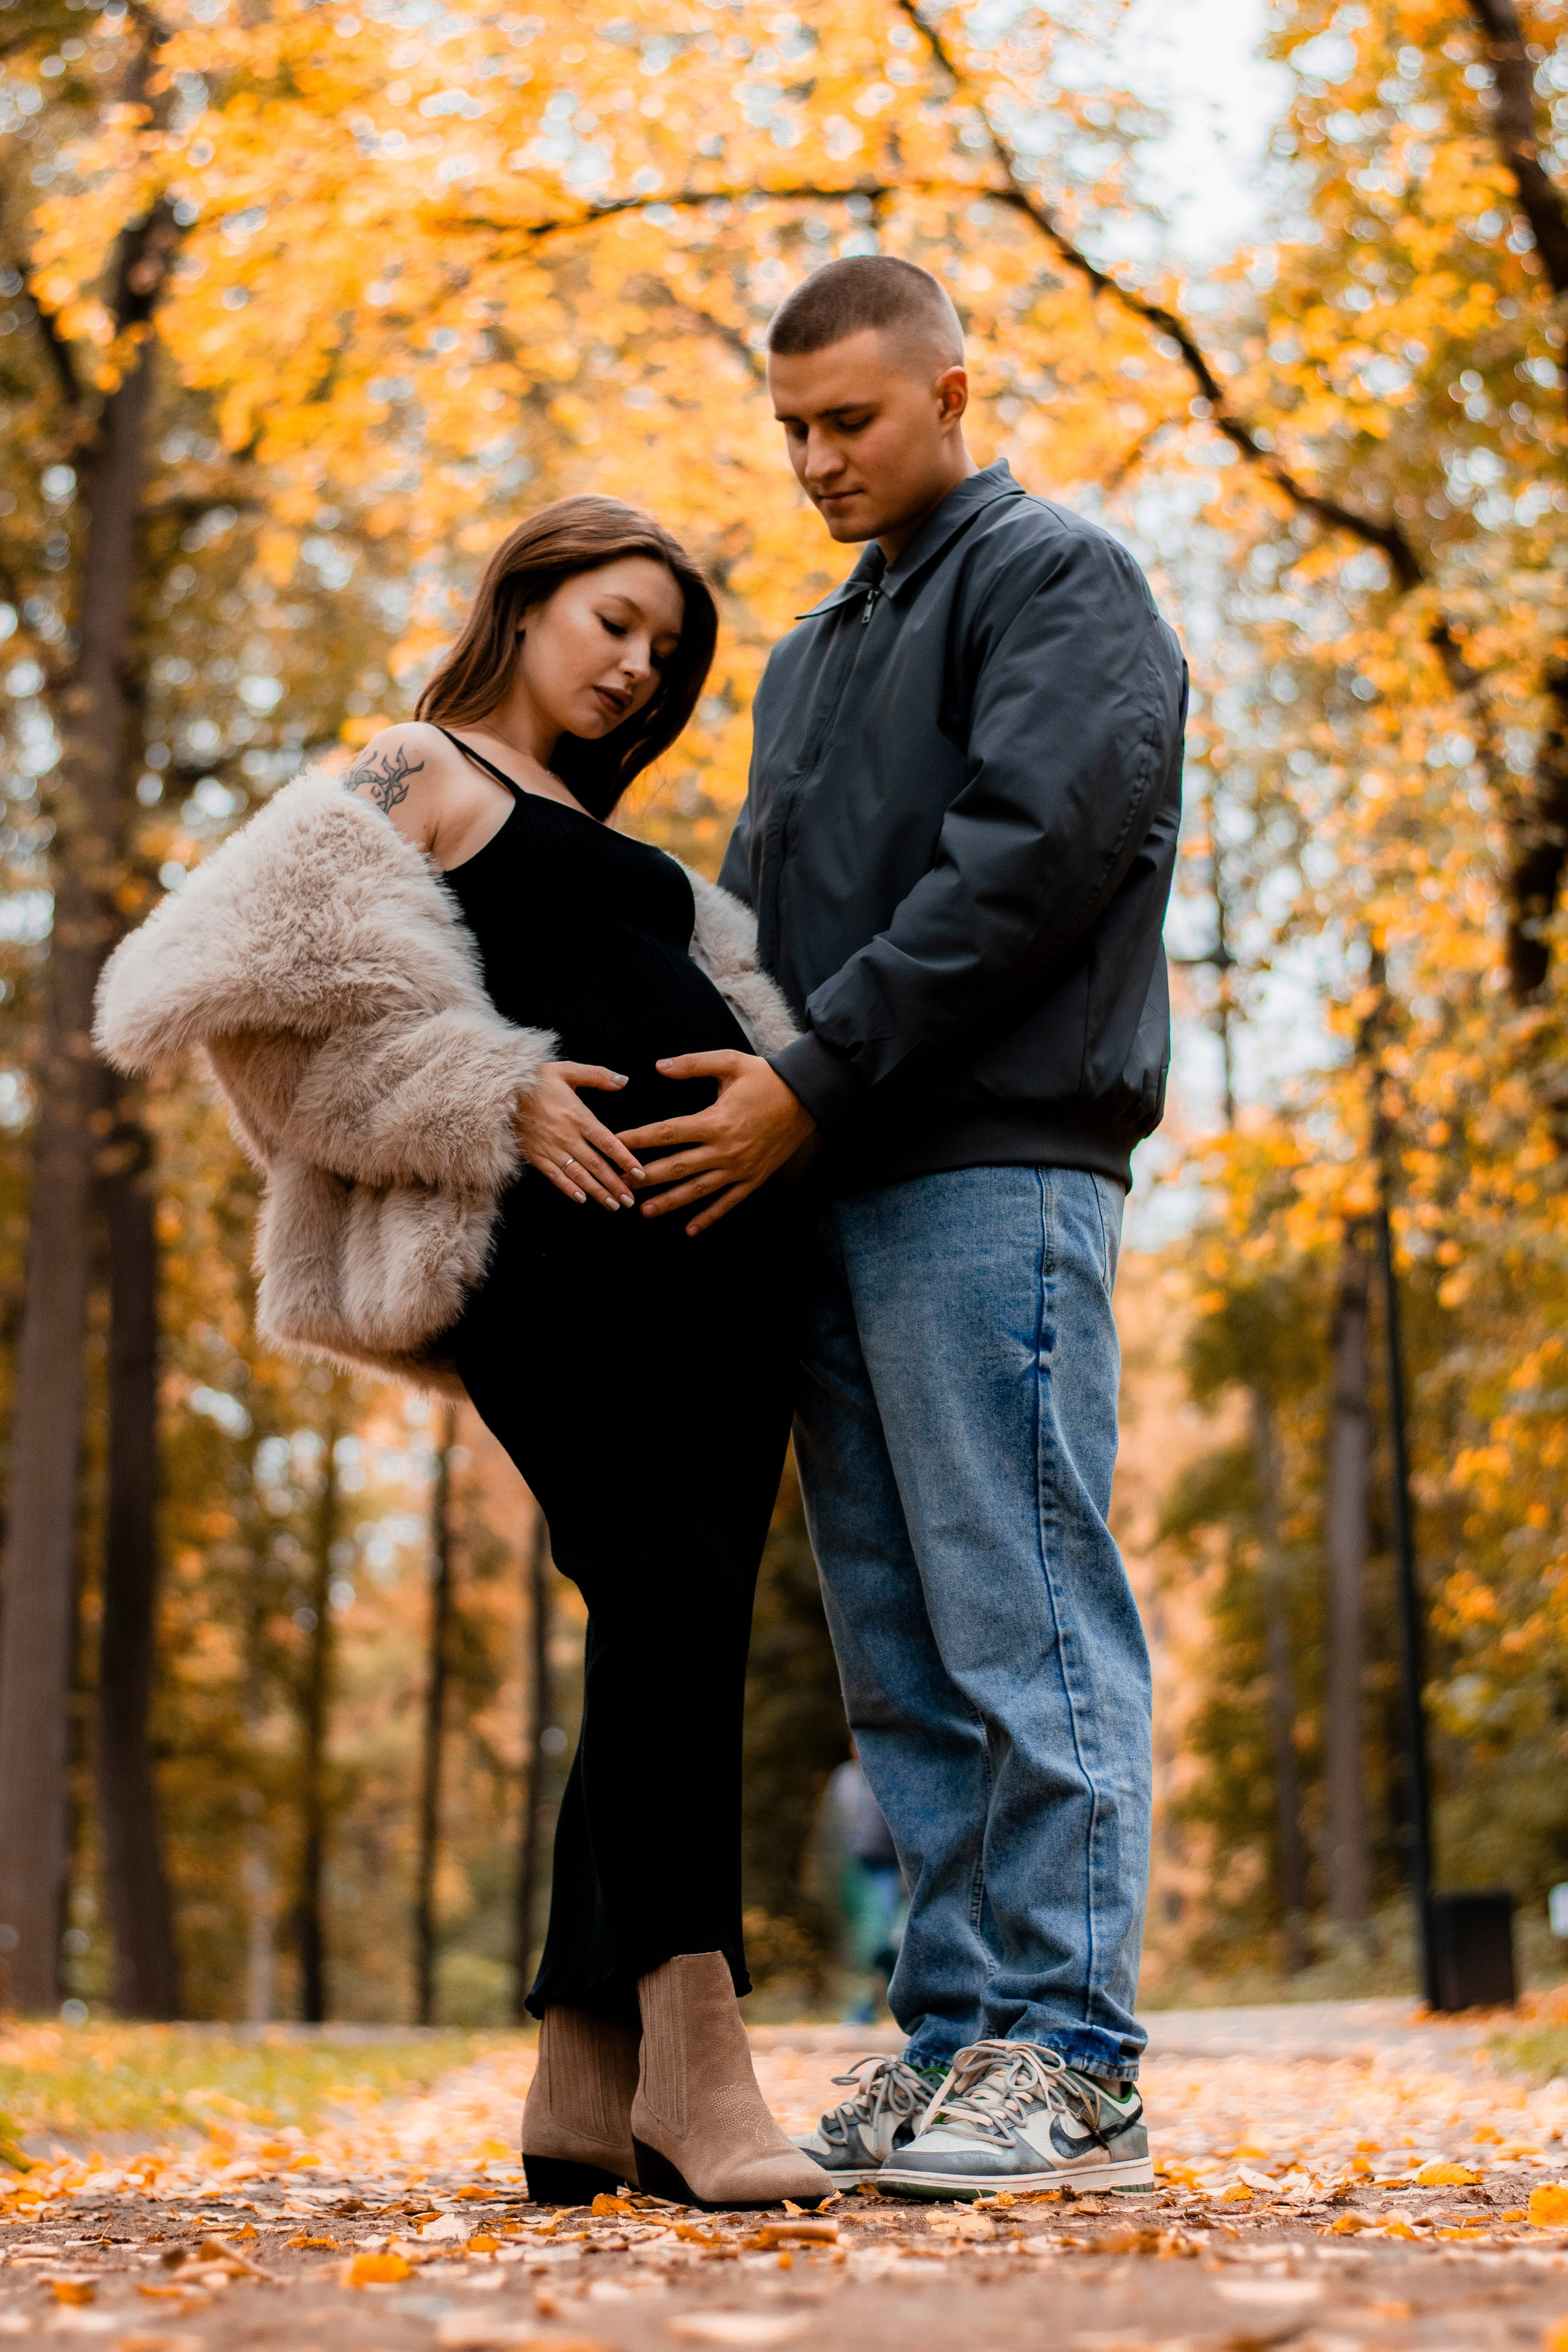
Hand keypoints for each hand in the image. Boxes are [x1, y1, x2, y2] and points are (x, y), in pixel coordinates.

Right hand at [514, 1063, 644, 1209]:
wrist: (498, 1090)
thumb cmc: (535, 1078)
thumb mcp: (567, 1070)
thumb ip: (598, 1075)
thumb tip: (624, 1081)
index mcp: (578, 1116)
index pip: (608, 1143)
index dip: (625, 1159)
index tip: (640, 1173)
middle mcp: (566, 1136)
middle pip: (596, 1165)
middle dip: (615, 1184)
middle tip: (630, 1200)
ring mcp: (550, 1148)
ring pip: (578, 1175)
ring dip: (597, 1192)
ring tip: (613, 1205)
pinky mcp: (534, 1155)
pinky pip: (554, 1176)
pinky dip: (568, 1189)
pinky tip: (582, 1200)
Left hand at [619, 1052, 816, 1234]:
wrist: (806, 1096)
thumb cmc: (765, 1078)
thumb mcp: (729, 1062)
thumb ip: (692, 1064)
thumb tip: (658, 1065)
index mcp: (714, 1120)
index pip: (667, 1132)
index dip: (639, 1139)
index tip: (615, 1143)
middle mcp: (724, 1149)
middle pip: (677, 1167)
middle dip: (647, 1177)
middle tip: (621, 1185)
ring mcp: (739, 1168)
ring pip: (698, 1190)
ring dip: (671, 1202)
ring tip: (645, 1211)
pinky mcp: (754, 1178)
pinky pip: (728, 1203)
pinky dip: (709, 1217)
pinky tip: (690, 1230)